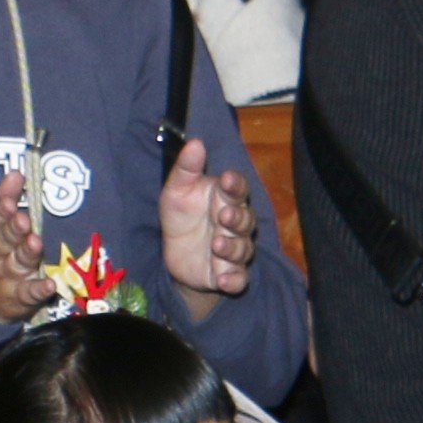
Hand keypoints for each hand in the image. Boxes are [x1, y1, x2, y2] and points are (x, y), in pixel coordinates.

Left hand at [157, 136, 258, 299]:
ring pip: (243, 249)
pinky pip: (239, 279)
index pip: (238, 188)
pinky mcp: (228, 274)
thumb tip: (195, 143)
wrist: (176, 256)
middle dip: (237, 217)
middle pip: (246, 219)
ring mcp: (234, 250)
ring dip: (232, 248)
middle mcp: (235, 224)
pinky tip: (224, 279)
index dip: (235, 184)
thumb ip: (186, 168)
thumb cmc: (182, 217)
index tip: (226, 179)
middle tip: (223, 215)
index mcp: (225, 199)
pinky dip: (234, 280)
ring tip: (216, 245)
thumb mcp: (176, 190)